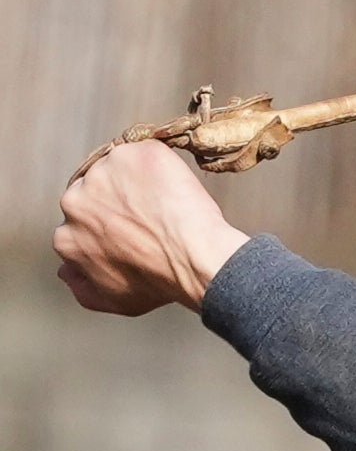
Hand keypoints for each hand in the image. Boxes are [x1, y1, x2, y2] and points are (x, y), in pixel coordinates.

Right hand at [54, 140, 248, 316]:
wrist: (194, 257)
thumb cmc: (159, 282)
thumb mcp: (109, 299)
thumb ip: (79, 285)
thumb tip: (65, 271)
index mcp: (65, 237)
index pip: (81, 220)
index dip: (109, 221)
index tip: (133, 226)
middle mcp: (75, 202)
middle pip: (94, 190)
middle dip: (118, 198)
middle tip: (152, 211)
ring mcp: (103, 174)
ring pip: (118, 168)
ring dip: (138, 179)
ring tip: (166, 201)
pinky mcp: (134, 154)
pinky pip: (146, 151)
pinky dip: (160, 162)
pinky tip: (175, 184)